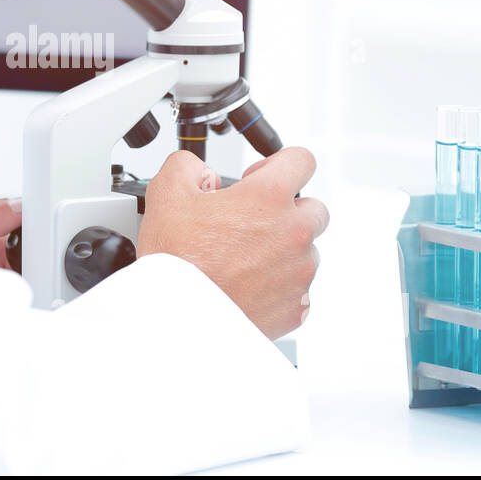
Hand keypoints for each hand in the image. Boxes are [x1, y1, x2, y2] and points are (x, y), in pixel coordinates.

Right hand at [136, 148, 328, 338]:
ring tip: (242, 260)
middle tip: (250, 224)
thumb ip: (187, 166)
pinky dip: (278, 286)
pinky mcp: (296, 307)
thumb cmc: (177, 262)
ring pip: (306, 252)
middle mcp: (294, 232)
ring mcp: (299, 272)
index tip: (260, 179)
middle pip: (313, 208)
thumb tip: (200, 172)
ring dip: (284, 251)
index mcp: (269, 197)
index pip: (301, 160)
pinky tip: (247, 287)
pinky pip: (298, 290)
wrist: (177, 319)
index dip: (278, 164)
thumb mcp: (167, 193)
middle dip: (287, 211)